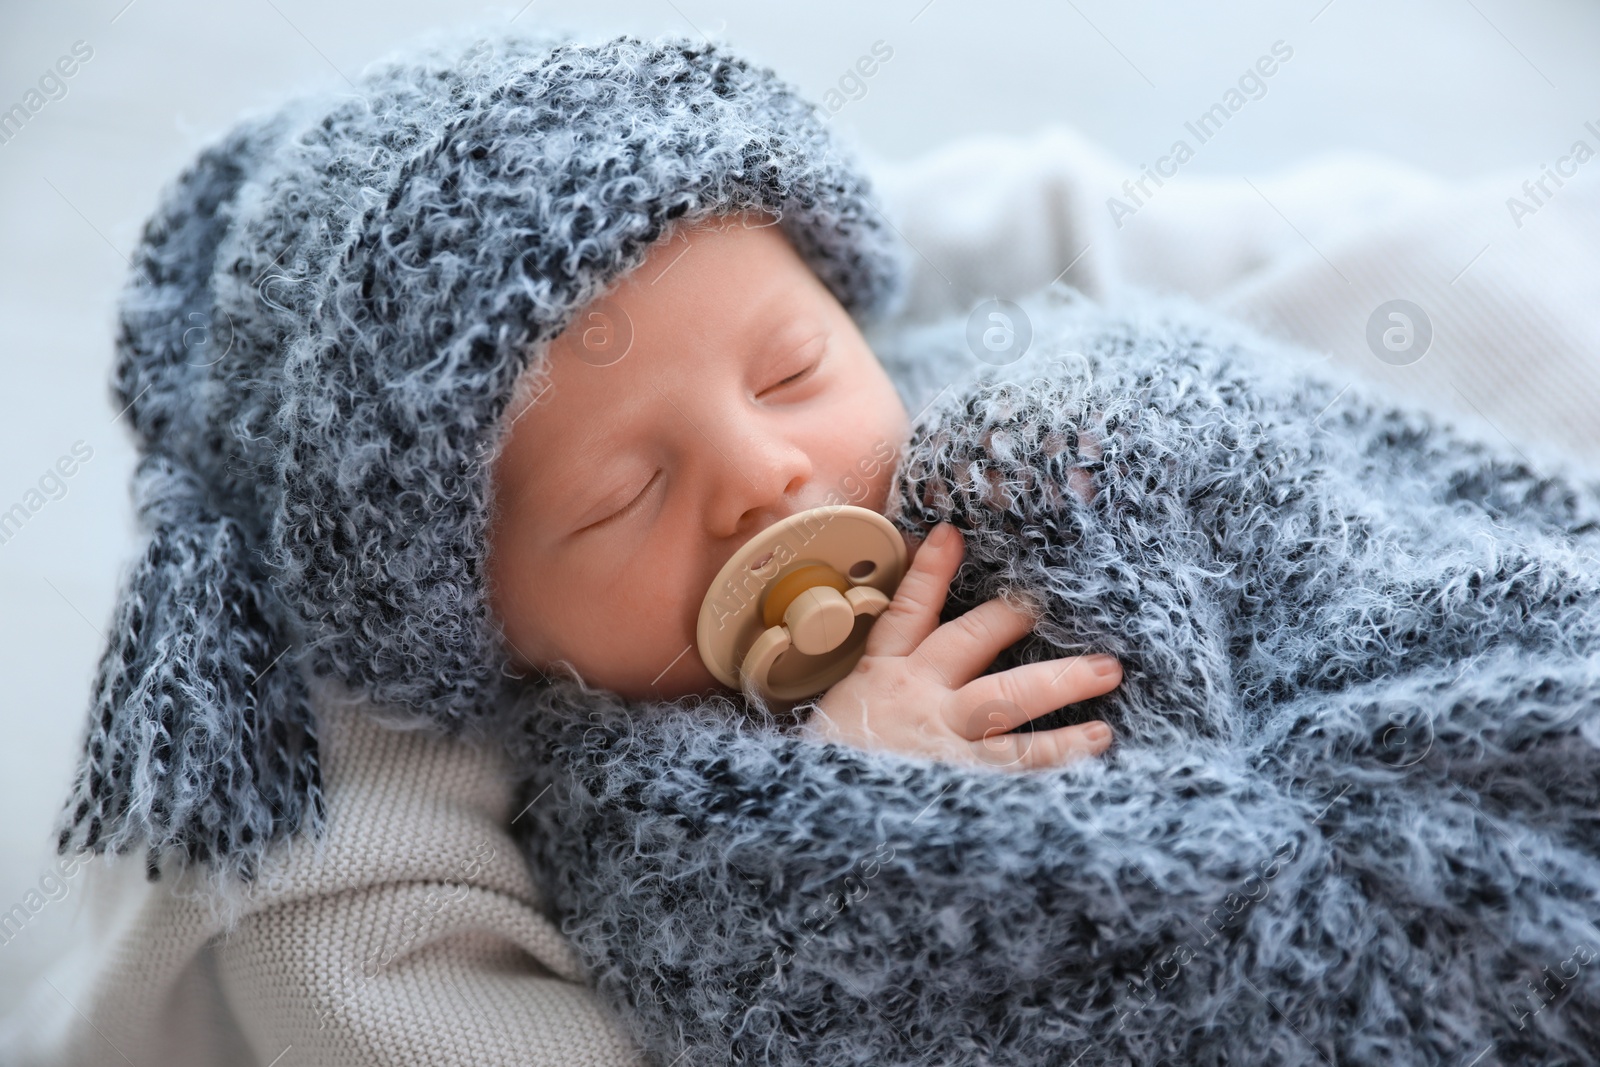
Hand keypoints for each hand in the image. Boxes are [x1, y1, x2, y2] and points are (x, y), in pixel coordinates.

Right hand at [801, 521, 1122, 771]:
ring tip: (1107, 671)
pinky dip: (1059, 754)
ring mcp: (943, 740)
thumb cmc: (824, 781)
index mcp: (878, 681)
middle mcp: (916, 700)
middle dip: (1010, 616)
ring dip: (1062, 681)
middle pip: (970, 641)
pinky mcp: (964, 782)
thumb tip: (903, 687)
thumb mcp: (835, 727)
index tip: (951, 536)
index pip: (907, 613)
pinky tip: (1096, 745)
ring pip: (1010, 699)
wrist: (809, 827)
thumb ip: (872, 703)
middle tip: (1049, 601)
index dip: (930, 572)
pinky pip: (1021, 762)